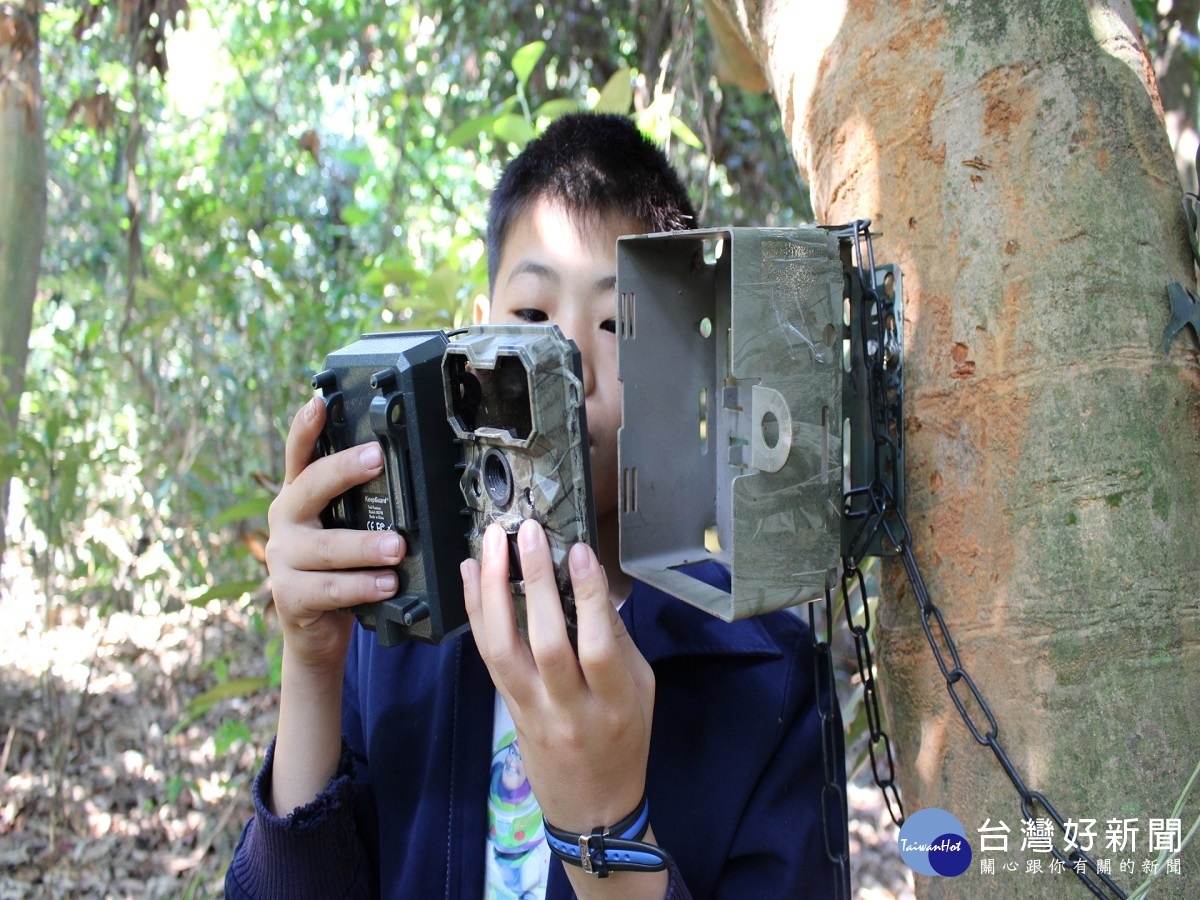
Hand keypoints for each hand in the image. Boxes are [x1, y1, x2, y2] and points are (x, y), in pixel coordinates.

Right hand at [265, 397, 406, 670]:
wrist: (316, 630)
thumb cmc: (338, 569)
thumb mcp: (343, 528)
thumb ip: (358, 503)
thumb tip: (405, 468)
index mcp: (298, 498)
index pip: (298, 455)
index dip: (305, 427)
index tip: (320, 401)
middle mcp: (285, 521)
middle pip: (310, 488)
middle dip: (344, 470)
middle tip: (377, 458)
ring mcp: (283, 559)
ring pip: (326, 546)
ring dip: (365, 545)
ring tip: (397, 546)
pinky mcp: (290, 596)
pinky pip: (331, 589)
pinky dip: (362, 585)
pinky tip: (387, 583)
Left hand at [462, 520, 654, 832]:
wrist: (592, 805)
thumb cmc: (625, 741)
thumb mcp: (641, 690)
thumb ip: (616, 638)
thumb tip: (592, 581)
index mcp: (613, 702)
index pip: (598, 645)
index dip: (588, 595)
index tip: (579, 551)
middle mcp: (568, 707)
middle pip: (545, 642)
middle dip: (533, 581)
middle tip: (526, 533)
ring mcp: (532, 708)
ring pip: (503, 648)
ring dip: (491, 591)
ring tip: (490, 546)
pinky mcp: (507, 706)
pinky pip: (487, 656)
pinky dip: (477, 611)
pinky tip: (472, 576)